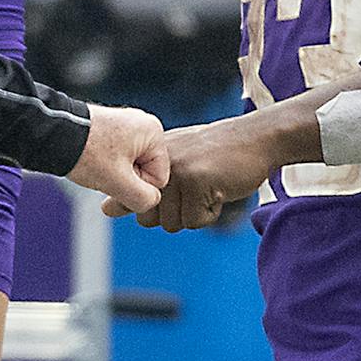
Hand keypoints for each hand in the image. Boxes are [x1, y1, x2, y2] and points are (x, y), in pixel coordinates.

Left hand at [66, 105, 167, 213]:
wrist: (52, 133)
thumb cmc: (85, 152)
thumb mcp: (118, 182)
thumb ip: (143, 199)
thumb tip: (151, 202)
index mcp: (154, 131)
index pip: (159, 178)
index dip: (137, 187)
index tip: (114, 177)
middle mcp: (143, 125)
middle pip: (146, 172)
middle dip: (125, 181)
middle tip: (103, 172)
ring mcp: (126, 126)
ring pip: (130, 168)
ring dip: (114, 176)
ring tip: (96, 165)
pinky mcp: (111, 131)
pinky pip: (118, 159)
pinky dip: (106, 166)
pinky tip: (92, 162)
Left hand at [102, 113, 276, 230]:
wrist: (256, 138)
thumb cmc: (217, 154)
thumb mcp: (175, 163)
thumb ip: (140, 185)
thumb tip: (105, 210)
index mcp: (149, 155)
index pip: (130, 197)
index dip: (148, 204)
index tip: (172, 189)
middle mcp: (157, 161)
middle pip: (149, 218)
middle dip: (174, 213)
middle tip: (194, 188)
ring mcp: (175, 170)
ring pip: (173, 223)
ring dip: (195, 212)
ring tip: (208, 185)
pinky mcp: (196, 181)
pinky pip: (196, 221)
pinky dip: (212, 212)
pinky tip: (220, 188)